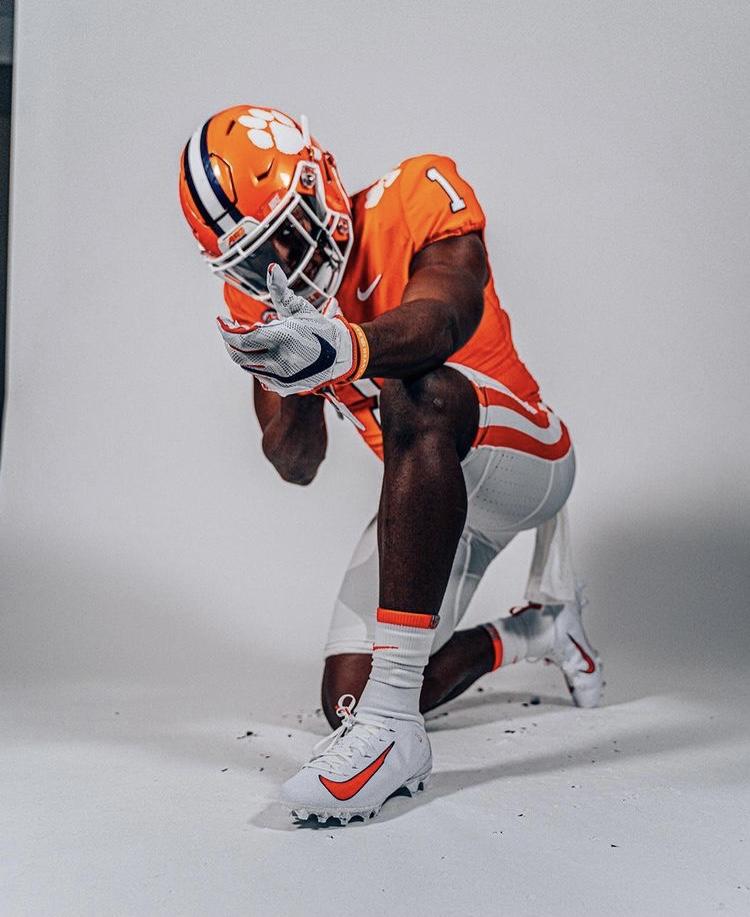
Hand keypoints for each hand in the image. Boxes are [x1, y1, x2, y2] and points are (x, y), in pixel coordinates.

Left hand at [217, 265, 361, 395]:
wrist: (342, 355)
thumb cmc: (320, 329)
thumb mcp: (300, 308)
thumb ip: (281, 290)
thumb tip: (272, 269)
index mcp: (282, 338)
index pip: (240, 339)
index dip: (225, 330)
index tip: (221, 320)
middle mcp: (279, 361)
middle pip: (238, 355)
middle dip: (229, 341)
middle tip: (229, 329)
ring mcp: (281, 377)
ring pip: (247, 366)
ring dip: (242, 352)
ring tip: (252, 338)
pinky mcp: (284, 387)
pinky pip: (260, 376)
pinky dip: (255, 364)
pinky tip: (264, 353)